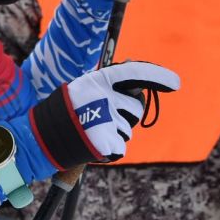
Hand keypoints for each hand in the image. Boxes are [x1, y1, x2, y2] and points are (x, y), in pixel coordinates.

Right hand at [30, 61, 179, 169]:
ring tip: (93, 130)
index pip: (136, 72)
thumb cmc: (68, 110)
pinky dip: (110, 147)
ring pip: (129, 128)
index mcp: (100, 79)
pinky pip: (121, 145)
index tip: (175, 83)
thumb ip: (111, 83)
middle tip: (106, 116)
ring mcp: (108, 120)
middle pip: (135, 107)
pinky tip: (94, 142)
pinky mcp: (108, 141)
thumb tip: (138, 77)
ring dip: (117, 131)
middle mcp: (106, 97)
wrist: (44, 136)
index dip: (158, 77)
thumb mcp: (87, 88)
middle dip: (128, 113)